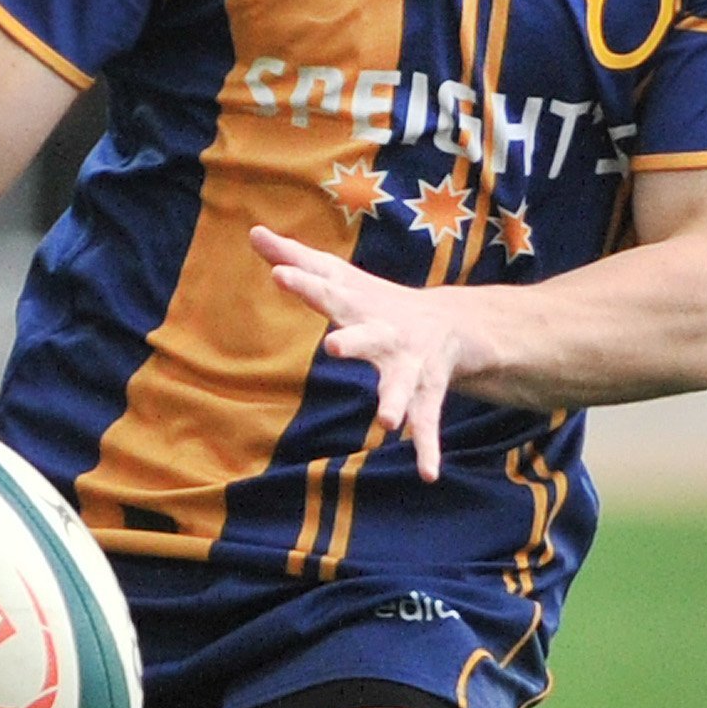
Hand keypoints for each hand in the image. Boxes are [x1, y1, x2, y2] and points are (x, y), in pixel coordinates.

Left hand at [251, 227, 484, 482]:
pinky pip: (427, 424)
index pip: (327, 291)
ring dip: (394, 402)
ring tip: (387, 422)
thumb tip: (255, 232)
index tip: (279, 273)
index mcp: (360, 307)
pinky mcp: (426, 394)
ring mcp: (410, 365)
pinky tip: (429, 475)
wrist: (451, 324)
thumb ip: (297, 258)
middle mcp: (386, 334)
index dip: (304, 282)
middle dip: (353, 342)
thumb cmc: (376, 303)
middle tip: (333, 347)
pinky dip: (428, 449)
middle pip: (368, 337)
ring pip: (402, 385)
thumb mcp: (340, 280)